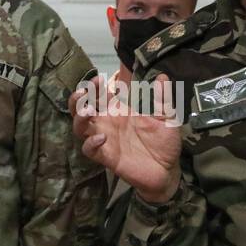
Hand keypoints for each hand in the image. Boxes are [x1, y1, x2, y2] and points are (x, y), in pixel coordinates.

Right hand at [70, 73, 183, 202]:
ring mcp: (105, 140)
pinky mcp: (106, 157)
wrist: (168, 169)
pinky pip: (89, 150)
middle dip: (77, 99)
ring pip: (80, 127)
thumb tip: (163, 75)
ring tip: (88, 111)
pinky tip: (102, 137)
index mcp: (118, 111)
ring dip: (79, 118)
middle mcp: (107, 123)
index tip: (98, 79)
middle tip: (83, 93)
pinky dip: (91, 143)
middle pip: (81, 109)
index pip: (99, 95)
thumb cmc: (164, 141)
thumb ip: (163, 97)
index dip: (94, 86)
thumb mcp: (166, 116)